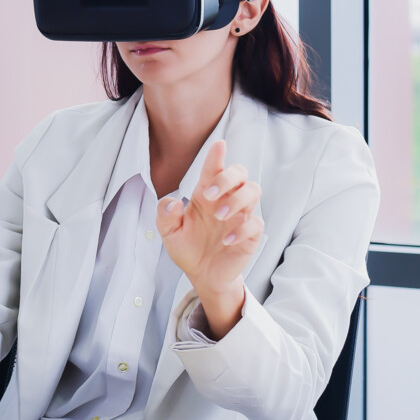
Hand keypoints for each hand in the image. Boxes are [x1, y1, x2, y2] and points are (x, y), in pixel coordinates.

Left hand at [156, 140, 264, 328]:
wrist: (202, 275)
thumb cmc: (187, 247)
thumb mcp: (168, 232)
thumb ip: (164, 215)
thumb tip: (174, 203)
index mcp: (205, 195)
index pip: (213, 170)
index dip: (216, 156)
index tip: (219, 144)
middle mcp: (225, 201)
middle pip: (240, 173)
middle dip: (227, 178)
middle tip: (209, 195)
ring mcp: (240, 216)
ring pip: (253, 191)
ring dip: (237, 200)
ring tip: (219, 216)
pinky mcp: (250, 235)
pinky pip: (256, 223)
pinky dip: (241, 229)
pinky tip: (226, 240)